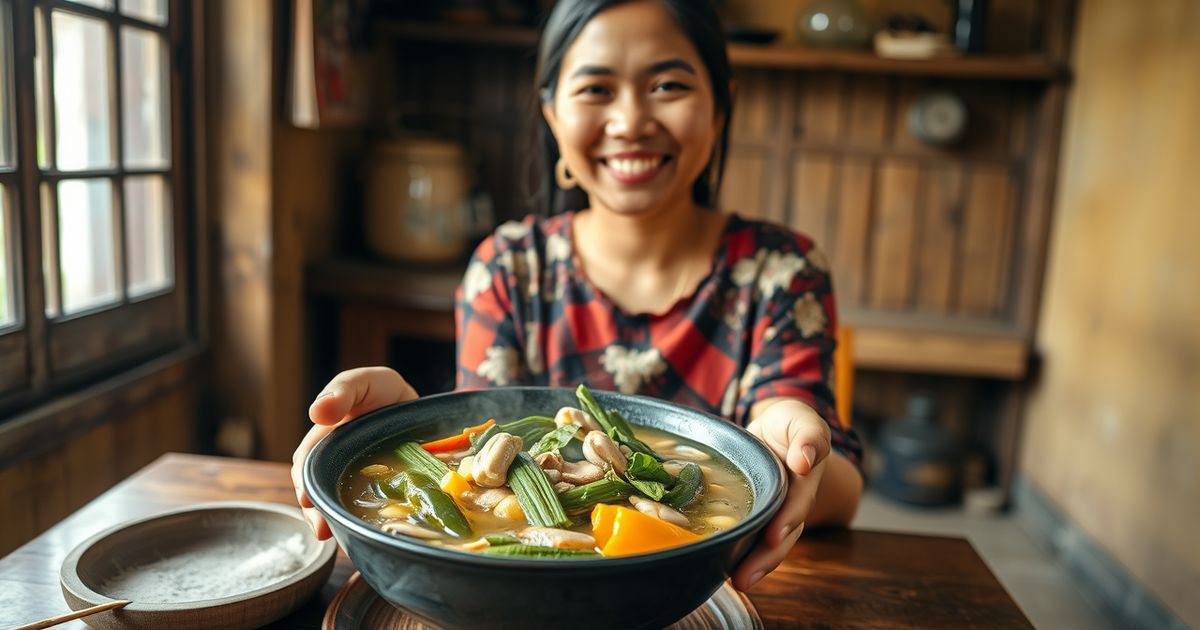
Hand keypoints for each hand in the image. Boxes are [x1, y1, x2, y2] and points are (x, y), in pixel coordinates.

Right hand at [291, 367, 418, 539]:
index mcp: (323, 439)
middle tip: (322, 527)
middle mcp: (332, 463)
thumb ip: (344, 390)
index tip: (306, 498)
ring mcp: (353, 481)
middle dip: (315, 509)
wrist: (420, 408)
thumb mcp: (365, 381)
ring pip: (335, 504)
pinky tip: (362, 532)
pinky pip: (362, 511)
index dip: (304, 481)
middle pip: (315, 489)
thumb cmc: (384, 392)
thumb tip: (316, 413)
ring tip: (334, 536)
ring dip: (331, 520)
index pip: (307, 462)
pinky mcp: (377, 494)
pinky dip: (358, 522)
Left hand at [733, 398, 831, 591]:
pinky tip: (721, 569)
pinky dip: (738, 553)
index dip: (786, 520)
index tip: (774, 535)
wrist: (777, 429)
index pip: (797, 503)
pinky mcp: (754, 514)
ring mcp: (774, 511)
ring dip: (753, 565)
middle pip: (783, 535)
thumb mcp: (802, 419)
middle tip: (744, 577)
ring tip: (736, 583)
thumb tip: (806, 460)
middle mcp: (791, 502)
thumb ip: (809, 436)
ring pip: (767, 543)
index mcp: (805, 480)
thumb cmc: (790, 424)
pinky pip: (750, 536)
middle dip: (765, 557)